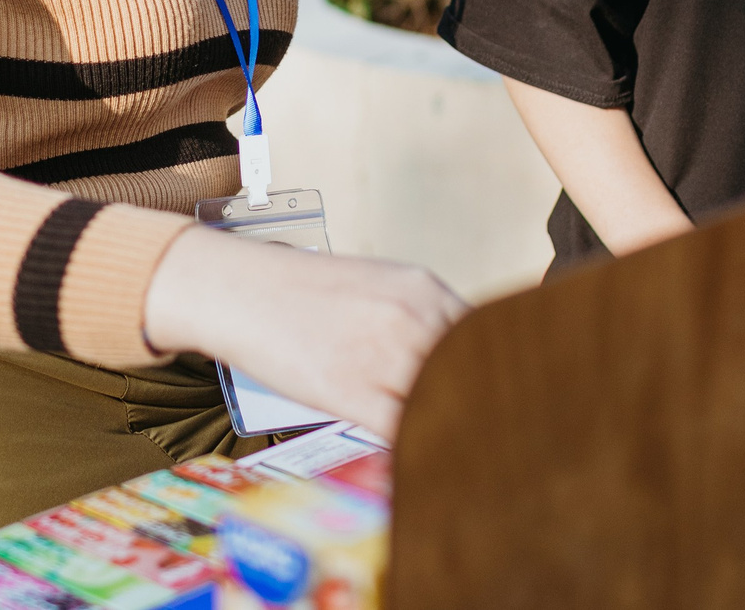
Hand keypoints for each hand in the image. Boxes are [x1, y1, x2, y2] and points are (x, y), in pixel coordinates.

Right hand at [142, 227, 466, 439]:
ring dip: (451, 430)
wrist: (240, 289)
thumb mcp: (377, 285)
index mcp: (423, 290)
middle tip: (497, 438)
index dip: (495, 376)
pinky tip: (421, 460)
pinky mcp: (350, 392)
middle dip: (483, 407)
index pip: (486, 340)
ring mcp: (382, 355)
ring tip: (467, 456)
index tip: (504, 400)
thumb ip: (421, 318)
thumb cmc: (303, 292)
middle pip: (473, 375)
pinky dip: (415, 449)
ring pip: (440, 405)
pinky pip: (400, 431)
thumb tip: (458, 359)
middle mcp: (412, 318)